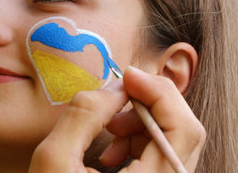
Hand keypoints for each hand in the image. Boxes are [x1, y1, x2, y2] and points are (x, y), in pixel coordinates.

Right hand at [29, 66, 204, 171]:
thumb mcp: (53, 161)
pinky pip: (161, 154)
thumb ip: (84, 115)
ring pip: (174, 140)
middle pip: (184, 130)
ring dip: (141, 122)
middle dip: (149, 104)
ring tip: (108, 130)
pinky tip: (111, 151)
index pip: (184, 130)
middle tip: (117, 97)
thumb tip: (116, 86)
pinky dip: (138, 140)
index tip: (128, 75)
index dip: (159, 92)